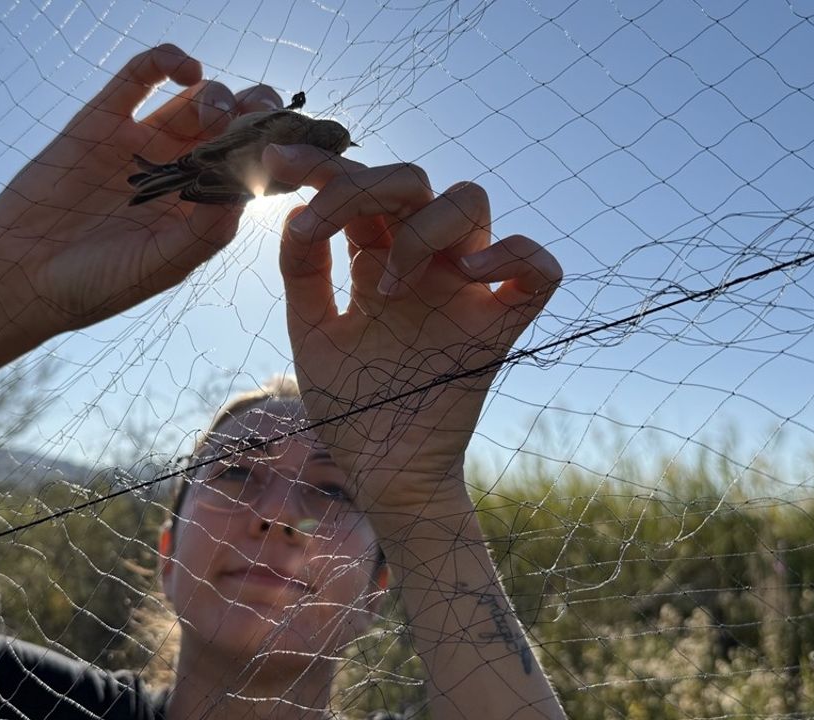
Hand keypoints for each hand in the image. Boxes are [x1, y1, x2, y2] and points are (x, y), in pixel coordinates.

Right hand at [0, 44, 285, 335]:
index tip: (297, 143)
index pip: (257, 168)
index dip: (280, 150)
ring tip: (214, 113)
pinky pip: (141, 75)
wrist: (19, 278)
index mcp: (204, 208)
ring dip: (219, 94)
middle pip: (236, 126)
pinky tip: (186, 69)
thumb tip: (249, 180)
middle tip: (260, 120)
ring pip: (198, 97)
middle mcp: (180, 172)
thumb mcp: (163, 263)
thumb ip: (209, 226)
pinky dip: (168, 60)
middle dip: (258, 116)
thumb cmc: (97, 284)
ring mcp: (143, 142)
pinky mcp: (102, 118)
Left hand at [263, 145, 561, 516]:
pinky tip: (470, 276)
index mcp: (378, 259)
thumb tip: (297, 212)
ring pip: (470, 201)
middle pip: (412, 180)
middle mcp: (425, 263)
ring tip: (385, 288)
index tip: (275, 161)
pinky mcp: (500, 326)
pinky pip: (538, 269)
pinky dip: (512, 256)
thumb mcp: (312, 333)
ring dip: (421, 228)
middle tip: (321, 224)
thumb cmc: (352, 407)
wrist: (385, 475)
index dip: (320, 167)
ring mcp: (465, 289)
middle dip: (361, 184)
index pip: (358, 190)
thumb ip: (304, 274)